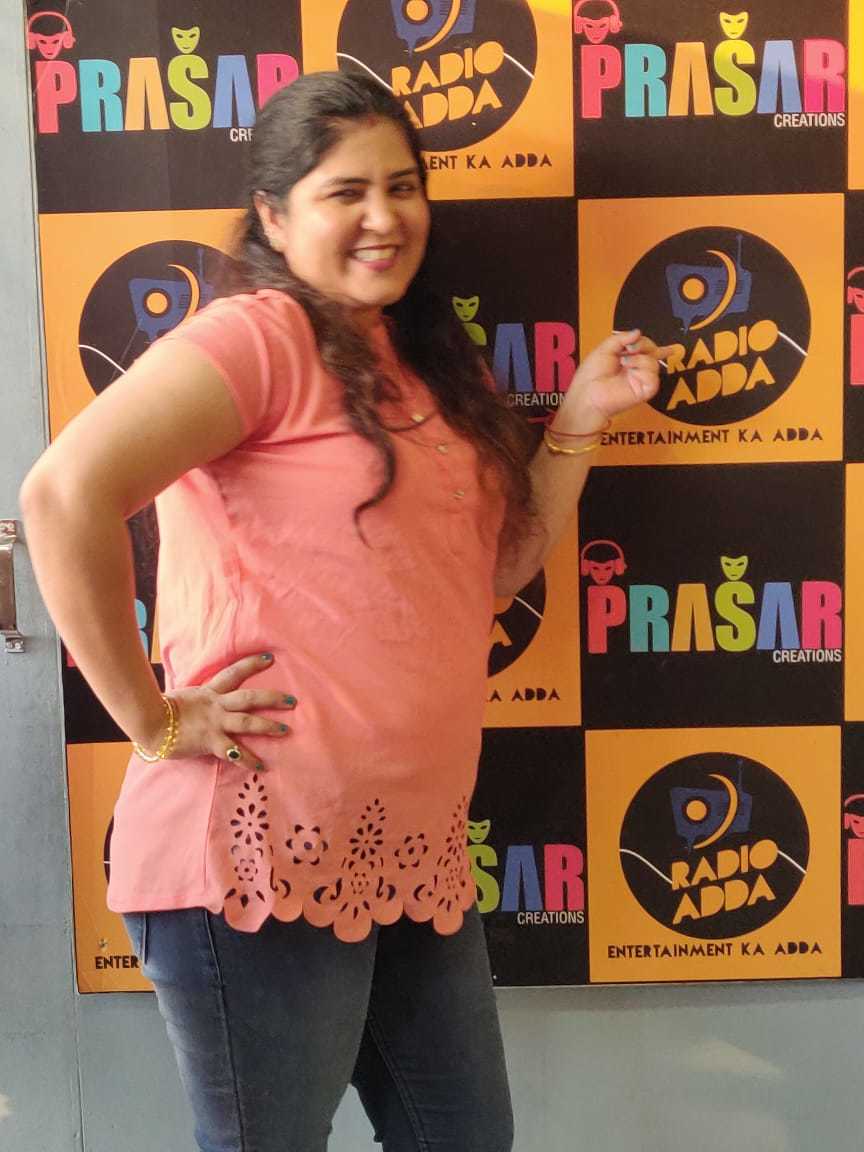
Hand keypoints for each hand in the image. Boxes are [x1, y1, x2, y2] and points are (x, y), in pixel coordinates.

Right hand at [143, 653, 296, 769]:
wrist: (149, 722)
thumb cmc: (162, 710)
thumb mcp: (184, 696)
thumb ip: (198, 697)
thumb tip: (202, 696)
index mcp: (209, 691)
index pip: (234, 672)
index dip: (252, 664)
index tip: (270, 658)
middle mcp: (216, 704)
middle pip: (250, 697)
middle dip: (272, 698)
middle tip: (292, 700)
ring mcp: (215, 723)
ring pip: (247, 722)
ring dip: (268, 726)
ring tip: (285, 730)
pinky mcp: (211, 741)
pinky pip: (234, 752)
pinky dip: (249, 760)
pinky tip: (262, 766)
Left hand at [553, 329, 675, 433]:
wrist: (587, 393)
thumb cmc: (591, 375)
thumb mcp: (605, 349)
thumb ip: (621, 338)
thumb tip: (638, 332)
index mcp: (628, 360)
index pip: (646, 350)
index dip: (656, 347)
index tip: (656, 344)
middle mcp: (637, 370)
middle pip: (652, 352)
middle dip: (643, 344)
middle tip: (629, 348)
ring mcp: (641, 380)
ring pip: (654, 362)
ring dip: (639, 357)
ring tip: (624, 361)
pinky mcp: (645, 390)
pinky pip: (653, 376)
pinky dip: (642, 368)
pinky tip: (629, 370)